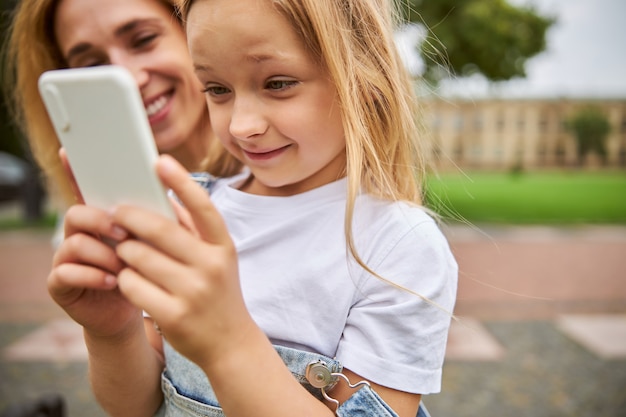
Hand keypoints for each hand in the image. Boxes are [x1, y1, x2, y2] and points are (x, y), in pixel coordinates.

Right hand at [48, 204, 143, 338]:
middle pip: (76, 215)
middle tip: (125, 236)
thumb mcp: (148, 250)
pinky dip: (91, 276)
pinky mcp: (58, 285)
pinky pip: (64, 273)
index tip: (135, 213)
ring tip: (124, 268)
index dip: (112, 204)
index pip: (92, 199)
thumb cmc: (141, 274)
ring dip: (103, 255)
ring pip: (74, 244)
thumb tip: (165, 206)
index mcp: (97, 224)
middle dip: (101, 222)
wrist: (129, 311)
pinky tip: (112, 283)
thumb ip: (149, 229)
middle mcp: (76, 237)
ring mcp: (64, 260)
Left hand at [112, 155, 255, 368]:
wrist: (230, 342)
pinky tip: (128, 278)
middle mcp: (212, 266)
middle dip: (129, 217)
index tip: (159, 161)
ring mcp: (193, 292)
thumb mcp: (217, 259)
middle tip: (115, 213)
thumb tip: (165, 194)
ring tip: (123, 250)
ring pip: (138, 256)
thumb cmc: (217, 292)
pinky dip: (123, 278)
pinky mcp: (172, 315)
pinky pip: (131, 284)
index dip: (181, 182)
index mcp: (223, 247)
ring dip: (123, 250)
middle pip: (158, 229)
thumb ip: (194, 228)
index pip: (203, 207)